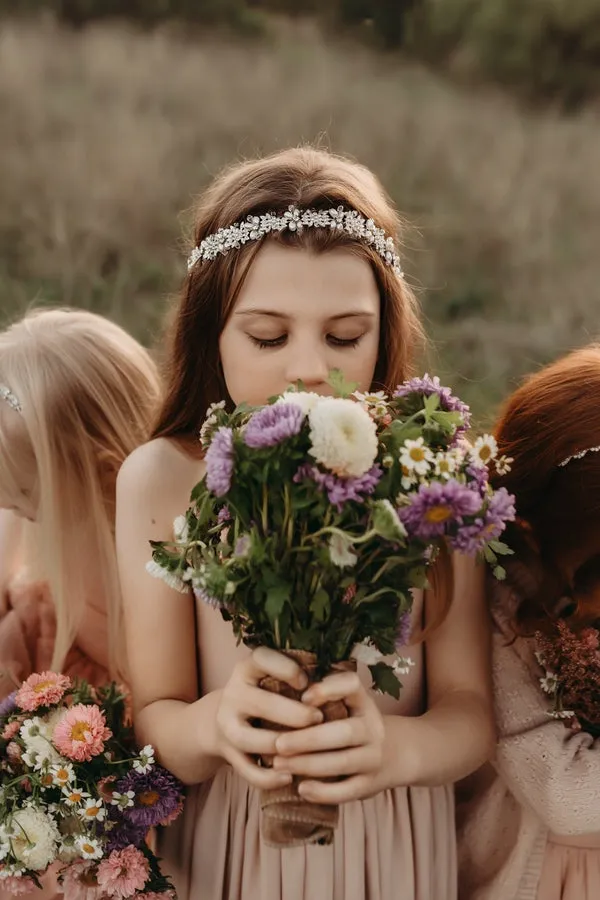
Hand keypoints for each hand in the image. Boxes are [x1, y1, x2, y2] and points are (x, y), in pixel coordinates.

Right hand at [215, 647, 323, 789]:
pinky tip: (290, 778)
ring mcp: (226, 724)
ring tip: (307, 749)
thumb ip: (296, 677)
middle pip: (260, 704)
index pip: (261, 658)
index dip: (286, 668)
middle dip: (294, 714)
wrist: (226, 721)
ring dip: (280, 745)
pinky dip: (268, 778)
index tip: (306, 681)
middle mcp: (233, 694)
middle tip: (318, 718)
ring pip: (248, 739)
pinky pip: (247, 770)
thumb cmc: (265, 695)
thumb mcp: (272, 677)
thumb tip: (336, 680)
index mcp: (246, 669)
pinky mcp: (227, 753)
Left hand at [272, 669, 387, 802]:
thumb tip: (280, 694)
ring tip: (278, 764)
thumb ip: (324, 697)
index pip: (352, 686)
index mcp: (363, 702)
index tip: (303, 697)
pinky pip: (347, 791)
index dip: (329, 689)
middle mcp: (373, 728)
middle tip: (278, 743)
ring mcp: (373, 758)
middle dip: (308, 739)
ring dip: (309, 764)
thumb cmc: (355, 723)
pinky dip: (324, 792)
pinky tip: (301, 789)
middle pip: (344, 732)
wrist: (396, 753)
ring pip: (343, 762)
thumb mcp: (349, 703)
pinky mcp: (369, 785)